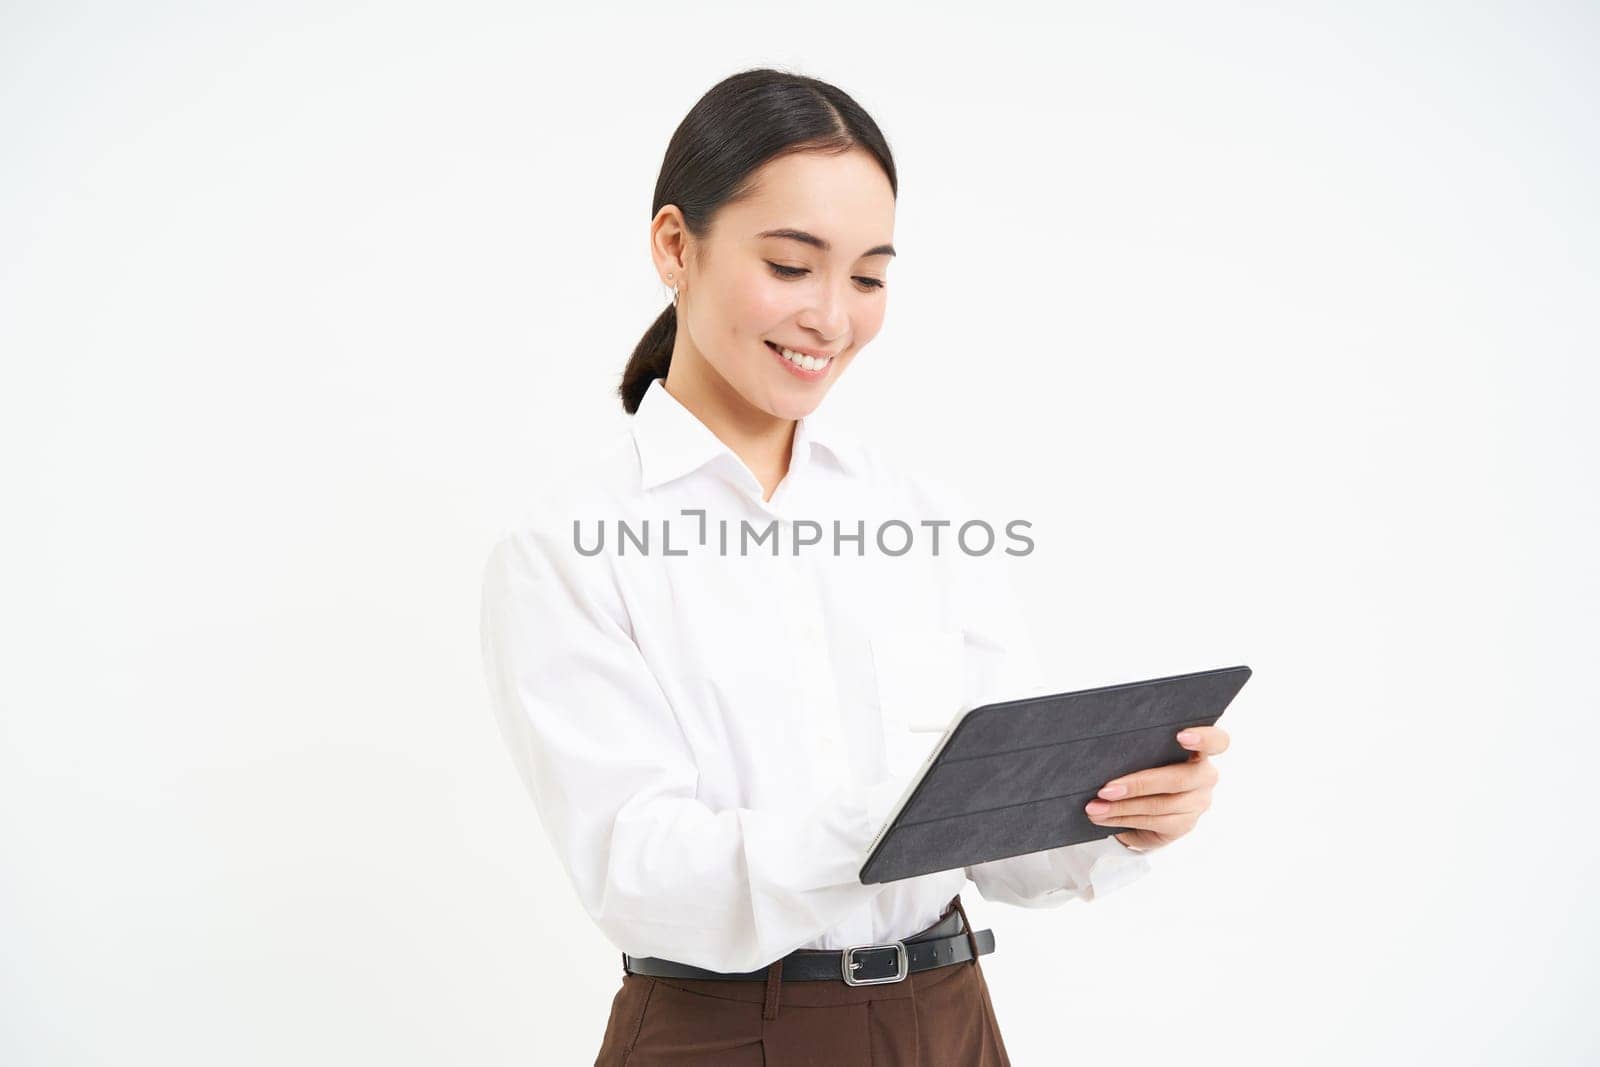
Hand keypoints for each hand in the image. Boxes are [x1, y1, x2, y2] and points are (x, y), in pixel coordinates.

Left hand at [1084, 725, 1228, 851]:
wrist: (1143, 805)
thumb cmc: (1143, 767)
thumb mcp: (1144, 754)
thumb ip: (1140, 747)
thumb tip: (1103, 747)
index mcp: (1199, 751)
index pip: (1217, 741)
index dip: (1204, 738)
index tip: (1181, 735)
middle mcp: (1205, 776)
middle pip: (1179, 780)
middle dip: (1138, 784)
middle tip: (1106, 789)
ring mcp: (1198, 802)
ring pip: (1160, 805)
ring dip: (1122, 806)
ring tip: (1095, 806)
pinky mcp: (1185, 824)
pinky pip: (1153, 822)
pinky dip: (1122, 818)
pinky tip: (1103, 816)